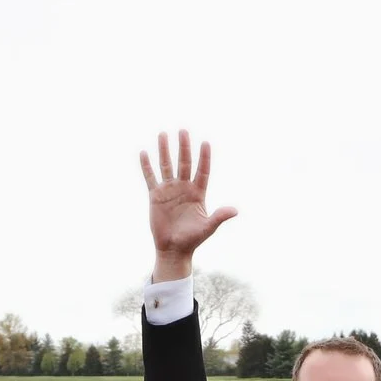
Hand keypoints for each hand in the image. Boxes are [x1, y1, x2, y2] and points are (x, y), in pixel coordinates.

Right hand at [140, 130, 237, 280]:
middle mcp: (183, 188)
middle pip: (184, 163)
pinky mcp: (155, 196)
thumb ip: (219, 216)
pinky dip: (147, 166)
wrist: (173, 249)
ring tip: (163, 134)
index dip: (204, 158)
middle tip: (183, 131)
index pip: (202, 171)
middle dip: (184, 147)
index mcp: (198, 193)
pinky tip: (144, 153)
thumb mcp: (208, 227)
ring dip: (165, 150)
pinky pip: (150, 178)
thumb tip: (235, 211)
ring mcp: (169, 190)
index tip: (205, 143)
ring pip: (166, 166)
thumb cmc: (192, 239)